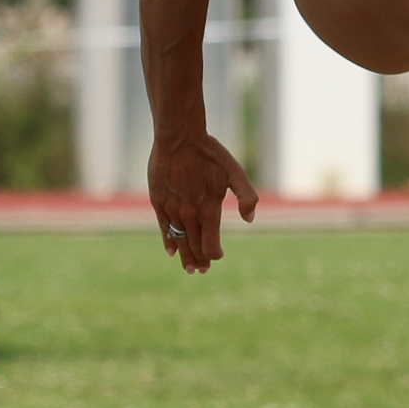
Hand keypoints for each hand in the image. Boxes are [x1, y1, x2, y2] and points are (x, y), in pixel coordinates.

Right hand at [149, 130, 259, 272]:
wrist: (179, 138)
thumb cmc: (209, 154)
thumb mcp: (235, 172)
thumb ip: (247, 197)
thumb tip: (249, 220)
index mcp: (208, 210)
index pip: (211, 246)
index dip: (215, 254)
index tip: (219, 255)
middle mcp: (189, 214)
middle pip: (195, 247)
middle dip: (201, 260)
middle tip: (203, 269)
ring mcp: (172, 209)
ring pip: (179, 241)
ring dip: (185, 256)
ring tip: (190, 268)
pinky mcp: (159, 202)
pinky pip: (164, 228)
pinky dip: (169, 242)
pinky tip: (172, 251)